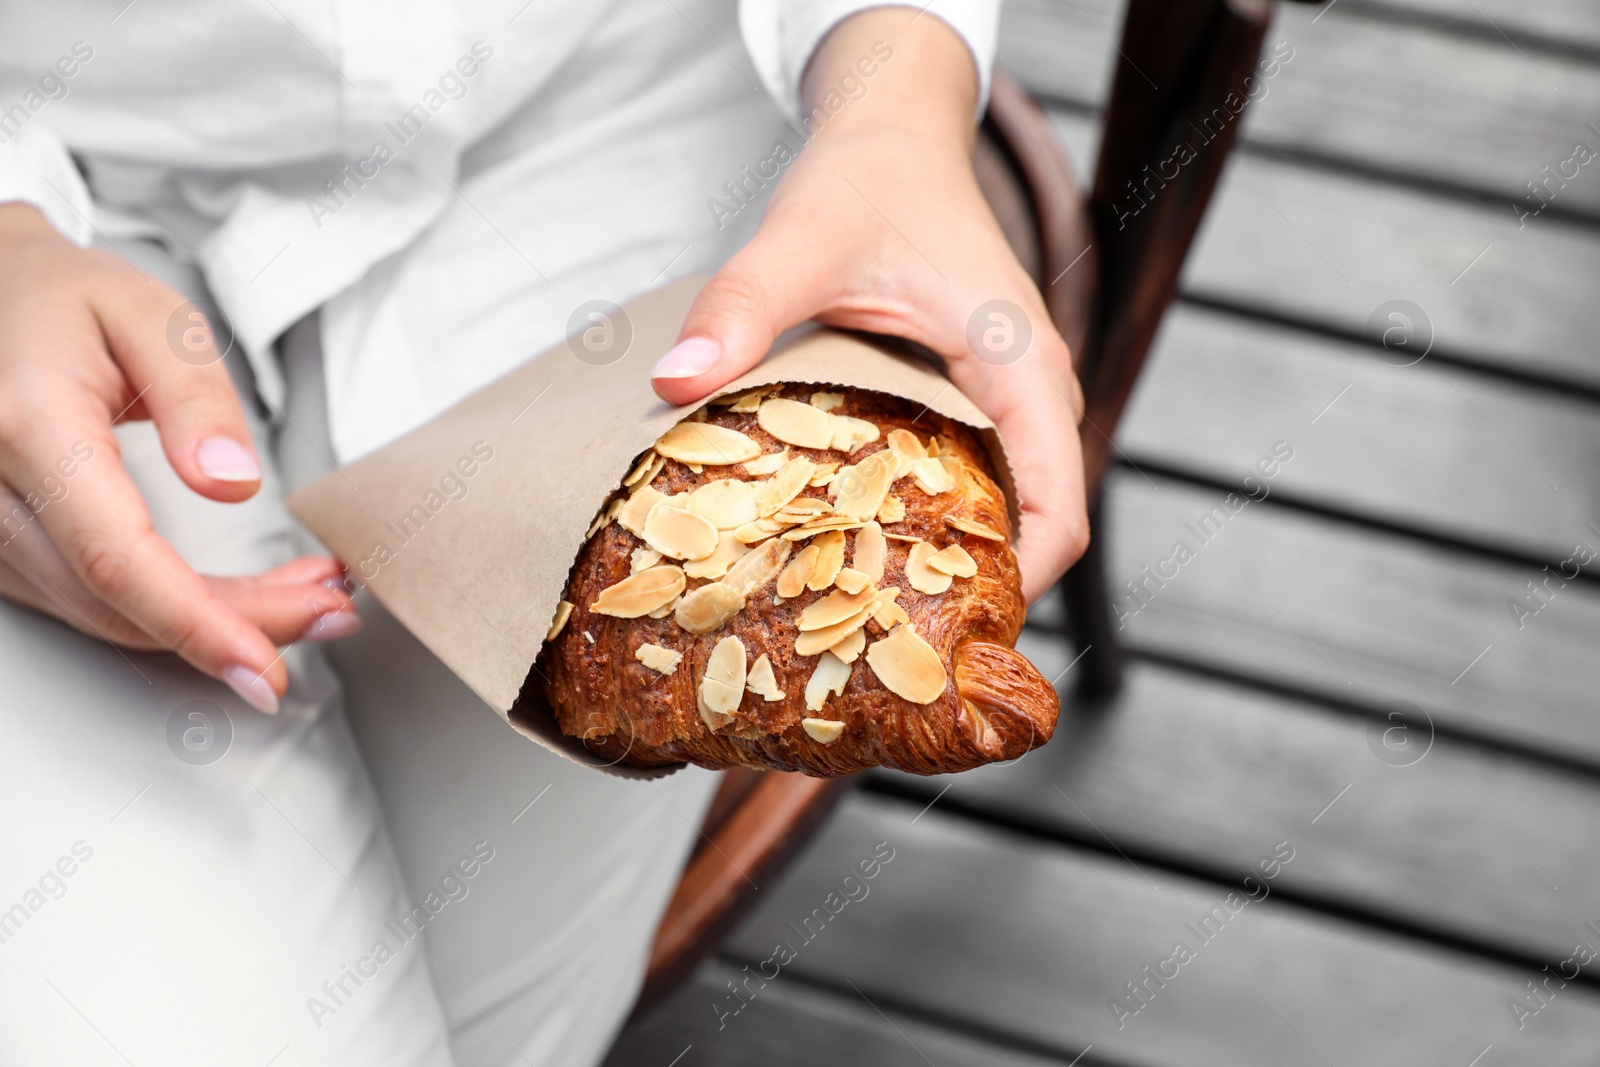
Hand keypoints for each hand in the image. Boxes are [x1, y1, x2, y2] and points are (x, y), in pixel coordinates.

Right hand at [0, 202, 356, 712]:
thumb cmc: (63, 300)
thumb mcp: (151, 316)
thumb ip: (197, 396)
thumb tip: (234, 484)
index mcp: (28, 428)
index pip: (117, 558)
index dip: (200, 624)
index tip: (266, 667)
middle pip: (124, 602)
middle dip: (240, 624)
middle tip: (330, 612)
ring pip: (111, 615)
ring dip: (215, 621)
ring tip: (304, 595)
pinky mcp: (4, 549)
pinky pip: (93, 601)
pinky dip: (173, 609)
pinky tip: (237, 595)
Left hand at [651, 7, 1087, 601]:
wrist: (896, 131)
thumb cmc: (869, 176)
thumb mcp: (802, 236)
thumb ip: (742, 305)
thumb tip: (673, 384)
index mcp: (1021, 366)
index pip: (1057, 512)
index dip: (1016, 588)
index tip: (941, 642)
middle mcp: (1034, 389)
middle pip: (1038, 526)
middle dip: (976, 592)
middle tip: (887, 653)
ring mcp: (1012, 395)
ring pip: (1013, 504)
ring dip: (958, 560)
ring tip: (873, 616)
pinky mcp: (982, 394)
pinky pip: (984, 475)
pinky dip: (940, 518)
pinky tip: (867, 545)